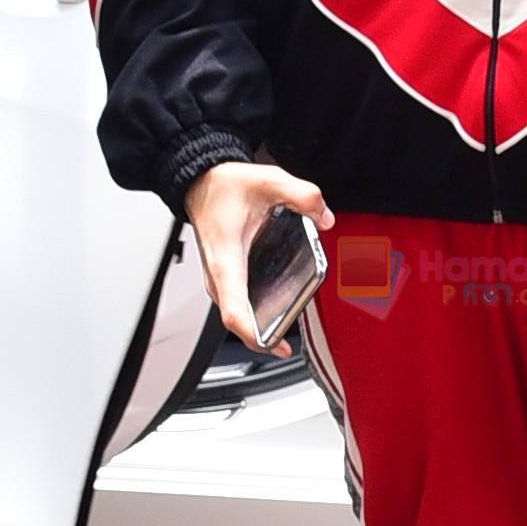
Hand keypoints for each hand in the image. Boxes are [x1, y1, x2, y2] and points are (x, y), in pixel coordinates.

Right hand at [183, 156, 334, 345]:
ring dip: (259, 329)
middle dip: (262, 338)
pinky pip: (239, 305)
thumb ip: (303, 195)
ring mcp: (220, 279)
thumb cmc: (223, 187)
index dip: (254, 335)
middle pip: (236, 322)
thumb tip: (325, 217)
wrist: (201, 182)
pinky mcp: (225, 277)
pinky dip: (255, 315)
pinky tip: (278, 312)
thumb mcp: (268, 180)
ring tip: (286, 334)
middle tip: (288, 344)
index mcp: (227, 258)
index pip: (234, 310)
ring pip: (237, 316)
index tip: (275, 344)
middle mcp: (220, 275)